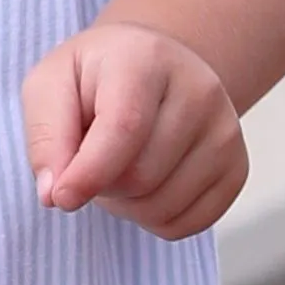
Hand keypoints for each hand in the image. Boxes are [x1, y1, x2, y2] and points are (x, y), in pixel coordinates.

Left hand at [22, 23, 246, 237]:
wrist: (153, 68)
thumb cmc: (95, 79)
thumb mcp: (50, 86)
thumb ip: (47, 136)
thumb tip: (56, 193)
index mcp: (146, 59)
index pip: (124, 128)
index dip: (89, 173)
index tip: (61, 197)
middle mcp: (199, 90)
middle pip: (140, 176)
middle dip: (101, 185)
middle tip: (91, 160)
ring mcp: (226, 130)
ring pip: (163, 207)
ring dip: (126, 205)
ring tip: (119, 168)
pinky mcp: (237, 167)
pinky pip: (188, 225)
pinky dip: (155, 220)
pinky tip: (147, 185)